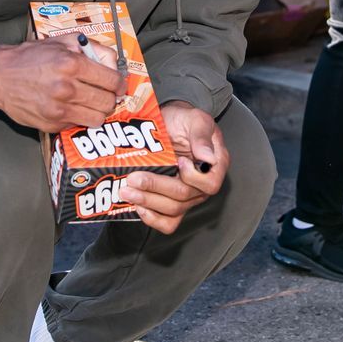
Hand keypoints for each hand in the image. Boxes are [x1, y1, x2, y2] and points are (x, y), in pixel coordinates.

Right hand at [0, 35, 126, 130]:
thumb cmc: (31, 57)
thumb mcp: (62, 41)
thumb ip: (92, 48)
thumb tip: (112, 62)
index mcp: (72, 64)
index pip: (113, 81)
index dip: (120, 84)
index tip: (118, 85)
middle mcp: (67, 88)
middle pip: (108, 102)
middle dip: (111, 98)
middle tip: (106, 94)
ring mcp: (59, 109)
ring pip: (97, 119)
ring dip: (98, 111)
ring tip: (91, 103)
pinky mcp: (51, 124)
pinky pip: (78, 125)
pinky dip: (79, 117)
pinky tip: (71, 107)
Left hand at [120, 101, 223, 234]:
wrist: (170, 122)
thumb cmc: (185, 120)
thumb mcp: (196, 119)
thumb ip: (201, 136)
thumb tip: (208, 157)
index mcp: (215, 165)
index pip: (210, 184)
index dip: (192, 177)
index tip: (178, 161)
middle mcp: (202, 184)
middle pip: (184, 197)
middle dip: (156, 188)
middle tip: (133, 178)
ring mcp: (187, 196)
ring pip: (173, 211)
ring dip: (148, 202)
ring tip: (127, 191)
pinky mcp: (171, 202)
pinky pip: (168, 222)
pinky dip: (153, 218)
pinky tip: (138, 207)